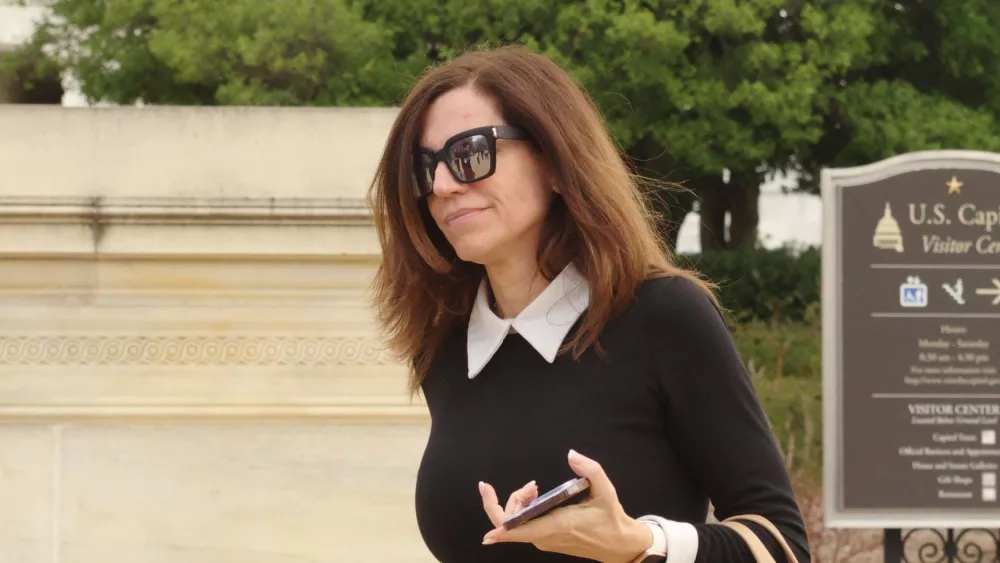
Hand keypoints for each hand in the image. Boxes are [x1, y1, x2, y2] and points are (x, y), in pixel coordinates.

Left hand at [479, 449, 651, 562]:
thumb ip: (590, 470)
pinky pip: (524, 526)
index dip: (500, 530)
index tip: (486, 533)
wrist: (619, 545)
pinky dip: (524, 509)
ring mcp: (545, 540)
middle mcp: (546, 537)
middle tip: (531, 485)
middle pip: (511, 523)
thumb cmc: (611, 519)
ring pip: (516, 524)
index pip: (520, 532)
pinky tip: (536, 497)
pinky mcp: (546, 540)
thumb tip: (571, 454)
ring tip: (534, 487)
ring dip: (519, 502)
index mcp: (557, 525)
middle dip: (512, 499)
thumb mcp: (606, 491)